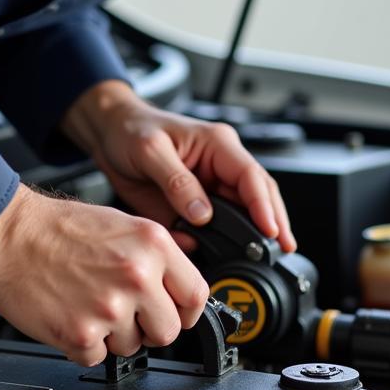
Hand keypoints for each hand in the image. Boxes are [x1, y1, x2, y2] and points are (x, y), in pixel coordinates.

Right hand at [0, 185, 208, 365]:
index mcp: (152, 245)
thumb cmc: (55, 227)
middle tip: (126, 312)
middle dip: (149, 327)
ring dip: (113, 335)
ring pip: (133, 347)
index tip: (176, 314)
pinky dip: (84, 344)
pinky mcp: (81, 334)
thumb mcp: (121, 223)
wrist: (6, 236)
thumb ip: (155, 255)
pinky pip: (97, 357)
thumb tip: (178, 285)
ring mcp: (110, 308)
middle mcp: (137, 276)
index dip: (186, 310)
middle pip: (169, 331)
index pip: (196, 295)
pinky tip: (71, 314)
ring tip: (88, 304)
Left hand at [60, 80, 295, 252]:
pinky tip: (227, 256)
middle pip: (258, 196)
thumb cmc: (131, 130)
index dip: (264, 205)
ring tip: (261, 259)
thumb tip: (201, 213)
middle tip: (279, 252)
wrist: (110, 135)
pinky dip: (222, 242)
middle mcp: (220, 165)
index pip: (251, 176)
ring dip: (252, 235)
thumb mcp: (150, 150)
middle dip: (273, 223)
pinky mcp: (195, 205)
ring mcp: (210, 187)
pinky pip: (215, 226)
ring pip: (242, 213)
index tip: (271, 230)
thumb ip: (176, 182)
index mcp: (217, 144)